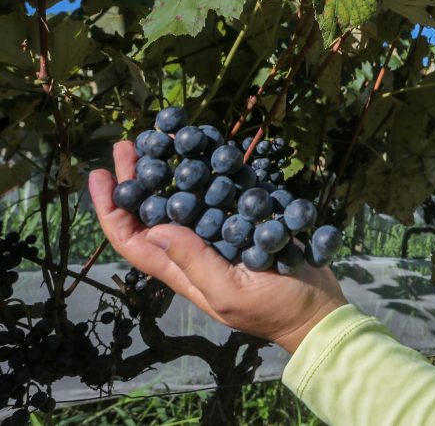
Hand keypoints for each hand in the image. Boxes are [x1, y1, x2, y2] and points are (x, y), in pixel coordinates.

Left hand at [90, 141, 346, 353]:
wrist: (320, 308)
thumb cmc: (274, 309)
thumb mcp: (230, 293)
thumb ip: (195, 263)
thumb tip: (155, 229)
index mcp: (182, 271)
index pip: (133, 240)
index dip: (112, 209)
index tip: (101, 175)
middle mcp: (195, 249)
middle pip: (154, 211)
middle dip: (137, 178)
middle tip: (130, 143)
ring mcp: (221, 233)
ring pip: (186, 196)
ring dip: (173, 168)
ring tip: (163, 138)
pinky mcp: (247, 221)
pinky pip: (223, 191)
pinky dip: (214, 169)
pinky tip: (211, 147)